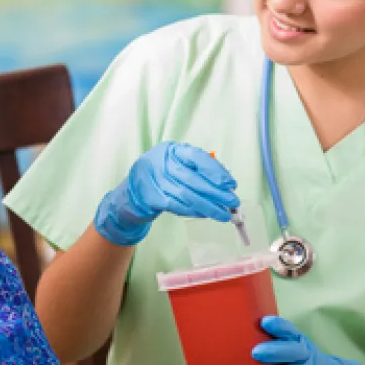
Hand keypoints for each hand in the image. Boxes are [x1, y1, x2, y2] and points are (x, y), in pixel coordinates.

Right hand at [93, 141, 238, 245]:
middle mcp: (160, 162)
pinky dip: (193, 211)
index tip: (230, 184)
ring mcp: (152, 180)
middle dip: (216, 192)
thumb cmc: (160, 178)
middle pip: (193, 179)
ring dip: (208, 206)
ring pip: (186, 195)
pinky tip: (205, 214)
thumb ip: (197, 170)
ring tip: (224, 214)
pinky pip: (176, 206)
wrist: (131, 194)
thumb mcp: (175, 165)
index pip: (197, 157)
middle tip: (233, 202)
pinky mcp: (149, 198)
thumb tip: (225, 184)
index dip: (215, 171)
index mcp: (170, 150)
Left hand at [252, 316, 364, 364]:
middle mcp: (306, 356)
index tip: (264, 322)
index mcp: (299, 342)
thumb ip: (276, 344)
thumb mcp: (293, 347)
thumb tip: (240, 340)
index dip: (278, 325)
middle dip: (275, 351)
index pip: (289, 330)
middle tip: (255, 353)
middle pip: (293, 351)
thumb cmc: (300, 361)